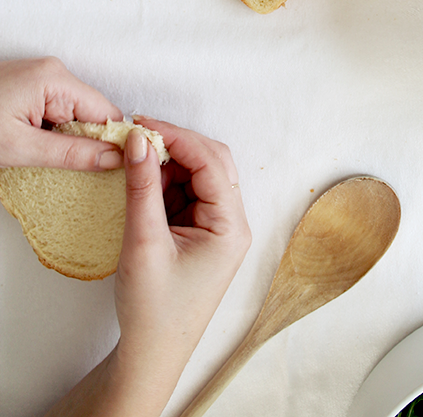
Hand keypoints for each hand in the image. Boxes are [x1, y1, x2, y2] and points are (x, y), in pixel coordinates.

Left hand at [0, 57, 123, 169]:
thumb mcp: (19, 147)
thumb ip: (70, 153)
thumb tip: (112, 157)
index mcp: (55, 79)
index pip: (106, 113)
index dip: (112, 142)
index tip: (112, 167)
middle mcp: (53, 71)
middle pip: (92, 113)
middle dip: (83, 141)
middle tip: (63, 166)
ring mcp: (42, 76)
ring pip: (75, 113)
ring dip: (66, 137)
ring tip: (40, 153)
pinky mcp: (33, 85)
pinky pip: (59, 109)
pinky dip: (53, 129)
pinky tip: (35, 141)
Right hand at [106, 119, 251, 414]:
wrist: (152, 354)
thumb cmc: (153, 309)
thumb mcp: (143, 243)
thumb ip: (143, 187)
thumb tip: (139, 140)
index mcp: (231, 226)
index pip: (211, 162)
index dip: (177, 137)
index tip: (141, 124)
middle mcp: (232, 222)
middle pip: (212, 162)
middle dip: (177, 144)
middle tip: (138, 135)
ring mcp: (219, 227)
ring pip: (200, 174)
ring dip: (170, 163)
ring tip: (135, 160)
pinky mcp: (202, 232)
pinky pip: (188, 192)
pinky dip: (167, 182)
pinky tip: (143, 181)